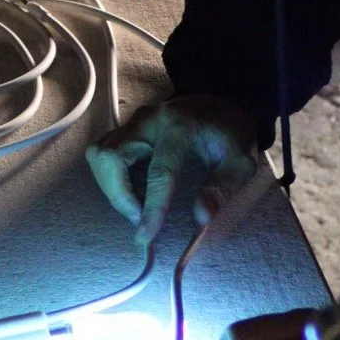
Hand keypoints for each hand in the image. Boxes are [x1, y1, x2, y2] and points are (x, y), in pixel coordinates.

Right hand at [85, 94, 259, 248]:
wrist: (219, 103)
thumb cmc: (229, 135)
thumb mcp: (240, 162)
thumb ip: (222, 188)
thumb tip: (201, 217)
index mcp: (180, 127)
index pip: (159, 172)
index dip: (151, 207)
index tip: (145, 236)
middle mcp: (149, 120)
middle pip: (112, 159)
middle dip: (119, 197)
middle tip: (140, 219)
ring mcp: (132, 122)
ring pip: (99, 156)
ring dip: (112, 188)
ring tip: (138, 204)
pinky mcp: (124, 128)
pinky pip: (101, 153)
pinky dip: (109, 177)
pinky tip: (131, 189)